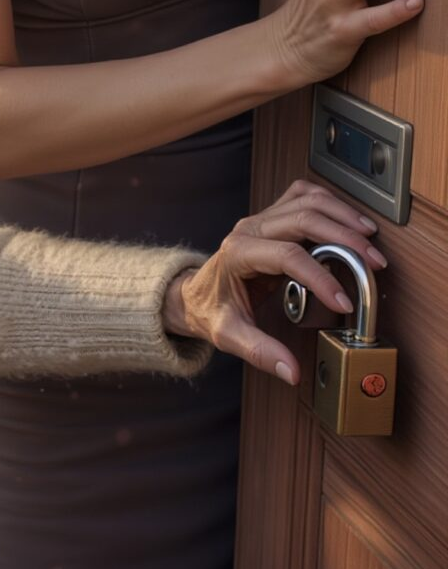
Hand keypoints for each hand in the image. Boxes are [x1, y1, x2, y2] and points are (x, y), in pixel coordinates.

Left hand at [163, 180, 386, 383]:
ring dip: (341, 216)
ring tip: (370, 240)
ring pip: (305, 201)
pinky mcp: (270, 218)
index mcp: (237, 253)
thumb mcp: (227, 334)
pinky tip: (349, 220)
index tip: (343, 301)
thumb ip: (259, 351)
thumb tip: (290, 371)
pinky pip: (301, 196)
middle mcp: (249, 229)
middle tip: (373, 263)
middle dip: (343, 239)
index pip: (287, 256)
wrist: (194, 293)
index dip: (320, 277)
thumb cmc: (210, 310)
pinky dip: (329, 203)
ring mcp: (260, 220)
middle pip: (302, 219)